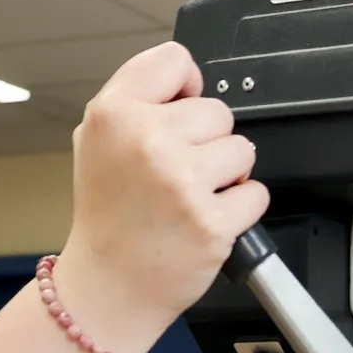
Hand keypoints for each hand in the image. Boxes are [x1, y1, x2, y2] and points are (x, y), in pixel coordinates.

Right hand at [55, 42, 269, 352]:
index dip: (185, 90)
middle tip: (176, 179)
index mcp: (115, 115)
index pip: (176, 61)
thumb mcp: (96, 143)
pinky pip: (255, 194)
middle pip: (218, 111)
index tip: (178, 116)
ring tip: (191, 201)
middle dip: (206, 144)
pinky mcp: (211, 223)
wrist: (107, 292)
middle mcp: (148, 142)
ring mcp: (182, 184)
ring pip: (242, 150)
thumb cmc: (108, 222)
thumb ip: (135, 101)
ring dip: (226, 176)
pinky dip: (240, 211)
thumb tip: (187, 84)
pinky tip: (206, 223)